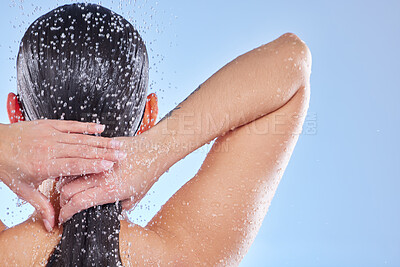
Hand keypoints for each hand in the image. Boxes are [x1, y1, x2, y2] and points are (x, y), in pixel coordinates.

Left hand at [0, 120, 126, 230]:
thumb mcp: (24, 190)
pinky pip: (71, 125)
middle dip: (104, 153)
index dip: (93, 165)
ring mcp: (50, 135)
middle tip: (122, 155)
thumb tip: (53, 224)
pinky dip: (87, 127)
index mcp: (44, 165)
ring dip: (101, 141)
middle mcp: (49, 148)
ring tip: (118, 144)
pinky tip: (101, 128)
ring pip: (80, 138)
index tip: (110, 166)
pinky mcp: (50, 125)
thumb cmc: (9, 167)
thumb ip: (42, 206)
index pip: (74, 165)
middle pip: (82, 151)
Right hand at [58, 133, 170, 223]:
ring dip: (65, 184)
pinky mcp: (100, 150)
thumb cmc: (148, 173)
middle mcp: (102, 176)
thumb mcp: (135, 198)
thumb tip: (106, 211)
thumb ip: (118, 206)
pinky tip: (76, 174)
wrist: (154, 150)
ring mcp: (99, 161)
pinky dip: (74, 169)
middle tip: (66, 204)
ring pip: (70, 174)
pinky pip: (80, 160)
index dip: (67, 213)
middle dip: (63, 200)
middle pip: (67, 190)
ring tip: (68, 190)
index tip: (65, 217)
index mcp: (110, 190)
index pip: (78, 203)